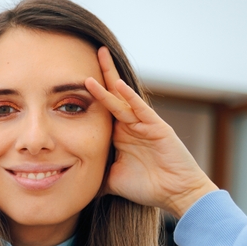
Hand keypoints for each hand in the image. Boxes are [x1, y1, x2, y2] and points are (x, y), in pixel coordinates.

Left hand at [85, 47, 217, 218]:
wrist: (176, 195)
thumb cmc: (147, 187)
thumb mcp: (111, 180)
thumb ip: (93, 177)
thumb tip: (70, 185)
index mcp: (119, 133)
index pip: (101, 108)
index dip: (90, 92)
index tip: (73, 77)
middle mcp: (131, 124)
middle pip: (112, 95)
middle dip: (102, 73)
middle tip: (93, 50)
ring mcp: (144, 124)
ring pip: (123, 99)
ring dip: (109, 81)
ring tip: (98, 58)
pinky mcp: (158, 128)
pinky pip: (141, 110)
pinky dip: (130, 97)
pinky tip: (117, 85)